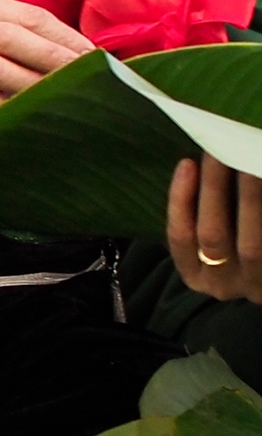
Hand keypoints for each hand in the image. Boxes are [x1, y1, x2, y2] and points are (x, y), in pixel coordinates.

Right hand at [0, 0, 91, 120]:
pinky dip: (1, 105)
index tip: (92, 56)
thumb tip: (85, 56)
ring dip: (30, 83)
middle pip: (11, 39)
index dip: (64, 36)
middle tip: (84, 76)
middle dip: (51, 58)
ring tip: (59, 95)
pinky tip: (23, 112)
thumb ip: (30, 37)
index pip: (29, 17)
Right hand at [168, 155, 261, 301]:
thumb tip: (203, 164)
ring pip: (251, 246)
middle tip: (224, 150)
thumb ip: (206, 213)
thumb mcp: (211, 243)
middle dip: (215, 190)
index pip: (180, 237)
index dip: (180, 200)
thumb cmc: (234, 251)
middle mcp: (222, 285)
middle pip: (213, 237)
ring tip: (251, 161)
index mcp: (196, 276)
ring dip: (249, 198)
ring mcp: (254, 285)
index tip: (187, 163)